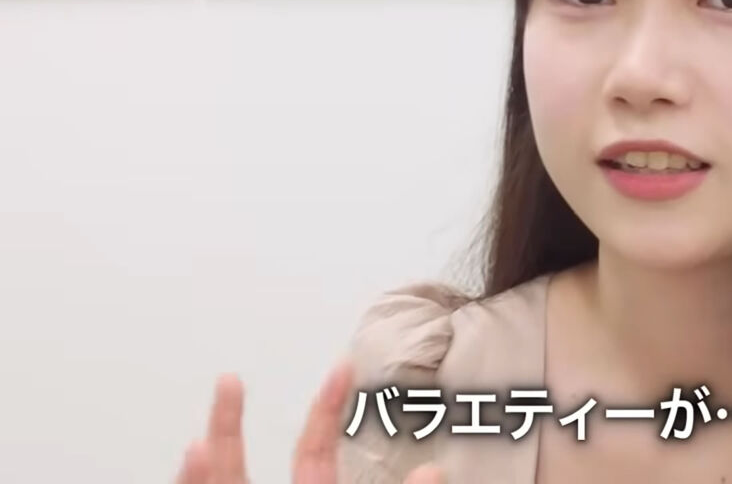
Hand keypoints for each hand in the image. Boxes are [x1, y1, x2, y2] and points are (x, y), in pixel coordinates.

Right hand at [175, 362, 444, 483]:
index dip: (327, 409)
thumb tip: (434, 472)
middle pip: (238, 470)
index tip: (342, 366)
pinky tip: (192, 456)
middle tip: (229, 379)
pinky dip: (190, 483)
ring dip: (205, 468)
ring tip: (198, 442)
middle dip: (229, 427)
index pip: (313, 452)